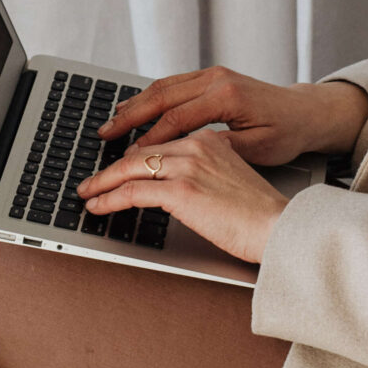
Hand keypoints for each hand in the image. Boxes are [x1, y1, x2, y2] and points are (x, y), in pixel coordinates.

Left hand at [75, 127, 290, 266]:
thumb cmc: (260, 215)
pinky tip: (98, 207)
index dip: (133, 159)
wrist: (279, 227)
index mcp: (210, 141)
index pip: (160, 145)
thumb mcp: (229, 182)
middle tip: (92, 181)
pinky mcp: (180, 190)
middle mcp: (197, 146)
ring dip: (103, 183)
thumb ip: (204, 176)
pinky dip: (109, 199)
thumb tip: (174, 190)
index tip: (118, 170)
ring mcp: (188, 166)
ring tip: (88, 194)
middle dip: (111, 169)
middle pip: (140, 153)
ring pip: (130, 169)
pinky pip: (132, 192)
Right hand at [100, 67, 367, 168]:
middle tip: (105, 133)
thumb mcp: (255, 148)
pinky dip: (151, 96)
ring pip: (164, 86)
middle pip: (162, 95)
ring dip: (136, 103)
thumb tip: (183, 155)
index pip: (178, 118)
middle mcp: (217, 79)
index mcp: (227, 96)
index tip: (130, 156)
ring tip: (112, 121)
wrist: (305, 111)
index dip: (151, 138)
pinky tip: (136, 108)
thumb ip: (218, 149)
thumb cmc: (286, 133)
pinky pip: (174, 83)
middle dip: (130, 115)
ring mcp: (213, 74)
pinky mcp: (213, 76)